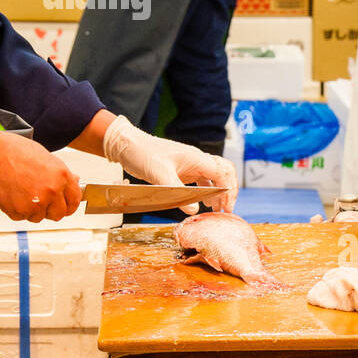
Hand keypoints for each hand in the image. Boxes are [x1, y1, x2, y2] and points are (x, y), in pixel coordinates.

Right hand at [0, 130, 81, 222]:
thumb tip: (73, 181)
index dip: (70, 204)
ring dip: (31, 209)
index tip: (65, 206)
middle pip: (59, 214)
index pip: (75, 199)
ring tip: (20, 191)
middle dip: (50, 210)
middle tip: (40, 201)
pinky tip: (11, 193)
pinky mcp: (19, 211)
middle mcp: (51, 191)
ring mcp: (36, 203)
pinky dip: (16, 209)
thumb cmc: (12, 151)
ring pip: (39, 217)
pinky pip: (22, 217)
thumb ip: (60, 173)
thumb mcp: (44, 156)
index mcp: (61, 175)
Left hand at [103, 115, 237, 214]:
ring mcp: (191, 164)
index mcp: (196, 158)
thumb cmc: (143, 155)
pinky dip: (207, 191)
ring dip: (219, 192)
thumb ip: (177, 192)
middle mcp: (197, 160)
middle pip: (224, 173)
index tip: (226, 208)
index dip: (228, 191)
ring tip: (218, 210)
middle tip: (226, 210)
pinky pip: (202, 180)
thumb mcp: (159, 174)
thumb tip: (194, 211)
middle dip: (228, 191)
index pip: (223, 173)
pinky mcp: (183, 170)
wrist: (129, 145)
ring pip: (214, 177)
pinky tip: (204, 203)